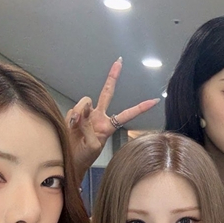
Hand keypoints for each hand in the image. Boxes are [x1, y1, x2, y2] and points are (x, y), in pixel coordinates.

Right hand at [67, 58, 159, 180]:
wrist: (68, 160)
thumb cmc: (84, 157)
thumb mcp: (92, 146)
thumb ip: (89, 128)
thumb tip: (81, 114)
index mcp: (109, 125)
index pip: (127, 114)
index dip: (140, 107)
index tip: (155, 100)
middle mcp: (99, 116)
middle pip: (107, 92)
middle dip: (113, 77)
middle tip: (119, 62)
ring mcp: (86, 114)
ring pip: (85, 101)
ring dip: (81, 111)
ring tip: (77, 126)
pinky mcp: (73, 115)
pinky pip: (73, 110)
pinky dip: (72, 117)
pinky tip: (71, 127)